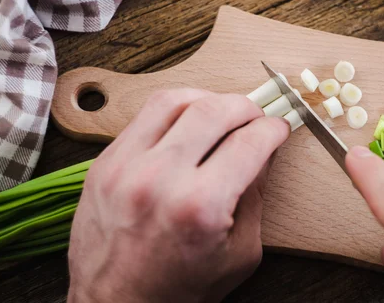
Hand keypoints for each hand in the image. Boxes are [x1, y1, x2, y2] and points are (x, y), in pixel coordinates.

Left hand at [67, 89, 289, 302]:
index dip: (273, 129)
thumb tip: (263, 150)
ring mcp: (125, 166)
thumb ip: (255, 195)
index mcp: (200, 206)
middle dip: (246, 106)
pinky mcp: (105, 163)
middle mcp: (160, 178)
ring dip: (208, 99)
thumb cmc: (180, 290)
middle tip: (256, 116)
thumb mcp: (240, 253)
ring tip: (222, 112)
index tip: (279, 128)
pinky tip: (188, 122)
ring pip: (174, 100)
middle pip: (214, 110)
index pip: (249, 143)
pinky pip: (144, 115)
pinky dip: (174, 110)